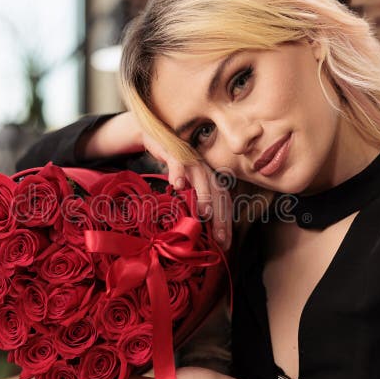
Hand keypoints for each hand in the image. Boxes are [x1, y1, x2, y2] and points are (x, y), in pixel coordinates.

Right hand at [78, 111, 233, 250]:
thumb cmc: (171, 164)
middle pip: (217, 191)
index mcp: (209, 177)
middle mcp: (204, 168)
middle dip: (220, 215)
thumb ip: (191, 201)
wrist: (154, 134)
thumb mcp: (183, 185)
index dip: (225, 221)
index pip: (223, 200)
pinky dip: (178, 172)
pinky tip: (176, 185)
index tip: (225, 243)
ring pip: (201, 176)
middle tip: (219, 237)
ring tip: (204, 213)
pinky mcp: (174, 149)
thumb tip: (196, 230)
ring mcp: (190, 158)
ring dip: (203, 195)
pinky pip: (178, 161)